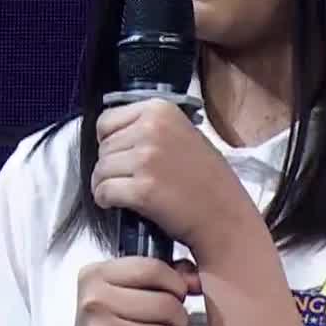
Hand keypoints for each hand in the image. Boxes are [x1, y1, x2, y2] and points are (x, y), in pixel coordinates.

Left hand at [92, 99, 258, 257]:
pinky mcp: (142, 189)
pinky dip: (106, 200)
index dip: (108, 141)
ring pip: (100, 170)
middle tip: (127, 179)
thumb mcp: (183, 133)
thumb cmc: (207, 179)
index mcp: (160, 109)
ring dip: (105, 184)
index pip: (106, 120)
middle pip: (103, 147)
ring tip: (123, 193)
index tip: (119, 155)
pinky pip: (104, 191)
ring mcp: (146, 158)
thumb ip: (150, 127)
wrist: (225, 216)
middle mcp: (151, 128)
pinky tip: (120, 205)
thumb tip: (113, 136)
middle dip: (109, 165)